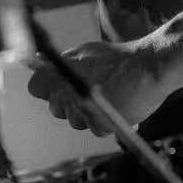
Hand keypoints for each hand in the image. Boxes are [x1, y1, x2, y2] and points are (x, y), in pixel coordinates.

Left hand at [26, 40, 169, 135]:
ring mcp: (82, 109)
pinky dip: (105, 121)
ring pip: (75, 121)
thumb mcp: (83, 52)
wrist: (147, 67)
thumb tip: (37, 60)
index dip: (46, 88)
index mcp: (58, 72)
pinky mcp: (99, 124)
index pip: (35, 88)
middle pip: (55, 108)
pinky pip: (95, 129)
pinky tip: (115, 105)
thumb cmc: (116, 59)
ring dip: (88, 114)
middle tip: (89, 90)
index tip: (56, 87)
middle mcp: (65, 91)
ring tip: (106, 96)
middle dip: (69, 103)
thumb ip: (60, 62)